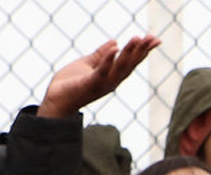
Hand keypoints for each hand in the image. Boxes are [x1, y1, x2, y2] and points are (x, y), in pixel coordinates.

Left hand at [39, 36, 160, 118]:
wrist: (56, 100)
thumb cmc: (70, 84)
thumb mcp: (87, 64)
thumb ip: (101, 54)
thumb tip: (115, 42)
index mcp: (112, 75)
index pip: (131, 61)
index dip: (143, 50)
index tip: (154, 39)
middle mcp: (112, 80)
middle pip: (130, 64)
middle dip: (142, 50)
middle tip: (152, 37)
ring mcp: (102, 83)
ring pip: (119, 66)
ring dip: (129, 52)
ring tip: (137, 39)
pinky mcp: (90, 84)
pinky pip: (101, 71)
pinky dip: (108, 60)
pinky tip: (115, 48)